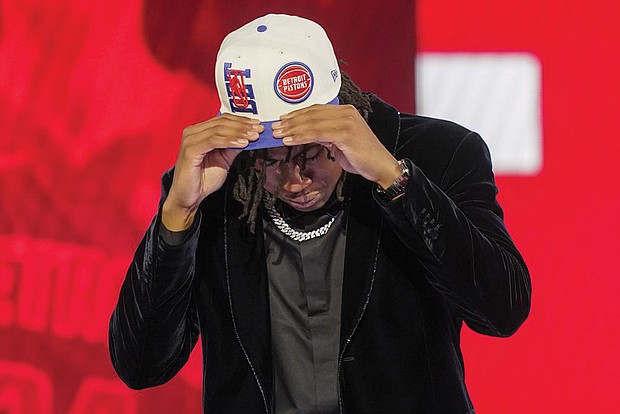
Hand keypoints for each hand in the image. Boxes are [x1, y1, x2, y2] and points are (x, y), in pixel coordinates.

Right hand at [162, 114, 262, 229]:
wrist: (189, 197)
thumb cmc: (202, 180)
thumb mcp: (224, 160)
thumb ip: (233, 147)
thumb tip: (249, 137)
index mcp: (199, 132)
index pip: (223, 120)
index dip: (242, 121)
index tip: (257, 125)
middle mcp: (193, 133)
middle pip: (221, 122)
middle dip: (243, 126)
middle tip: (259, 130)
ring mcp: (190, 140)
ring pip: (219, 130)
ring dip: (239, 132)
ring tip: (253, 136)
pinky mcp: (190, 150)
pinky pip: (213, 141)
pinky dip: (229, 141)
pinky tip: (242, 143)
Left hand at [271, 104, 400, 188]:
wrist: (380, 166)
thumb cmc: (361, 156)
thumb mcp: (340, 141)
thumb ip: (325, 134)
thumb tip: (306, 133)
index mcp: (345, 111)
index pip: (315, 109)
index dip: (297, 114)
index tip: (282, 120)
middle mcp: (346, 112)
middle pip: (311, 113)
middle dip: (291, 121)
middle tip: (274, 127)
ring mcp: (346, 121)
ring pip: (312, 122)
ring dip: (292, 129)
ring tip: (278, 134)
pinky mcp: (345, 133)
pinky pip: (317, 133)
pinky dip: (301, 137)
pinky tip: (289, 140)